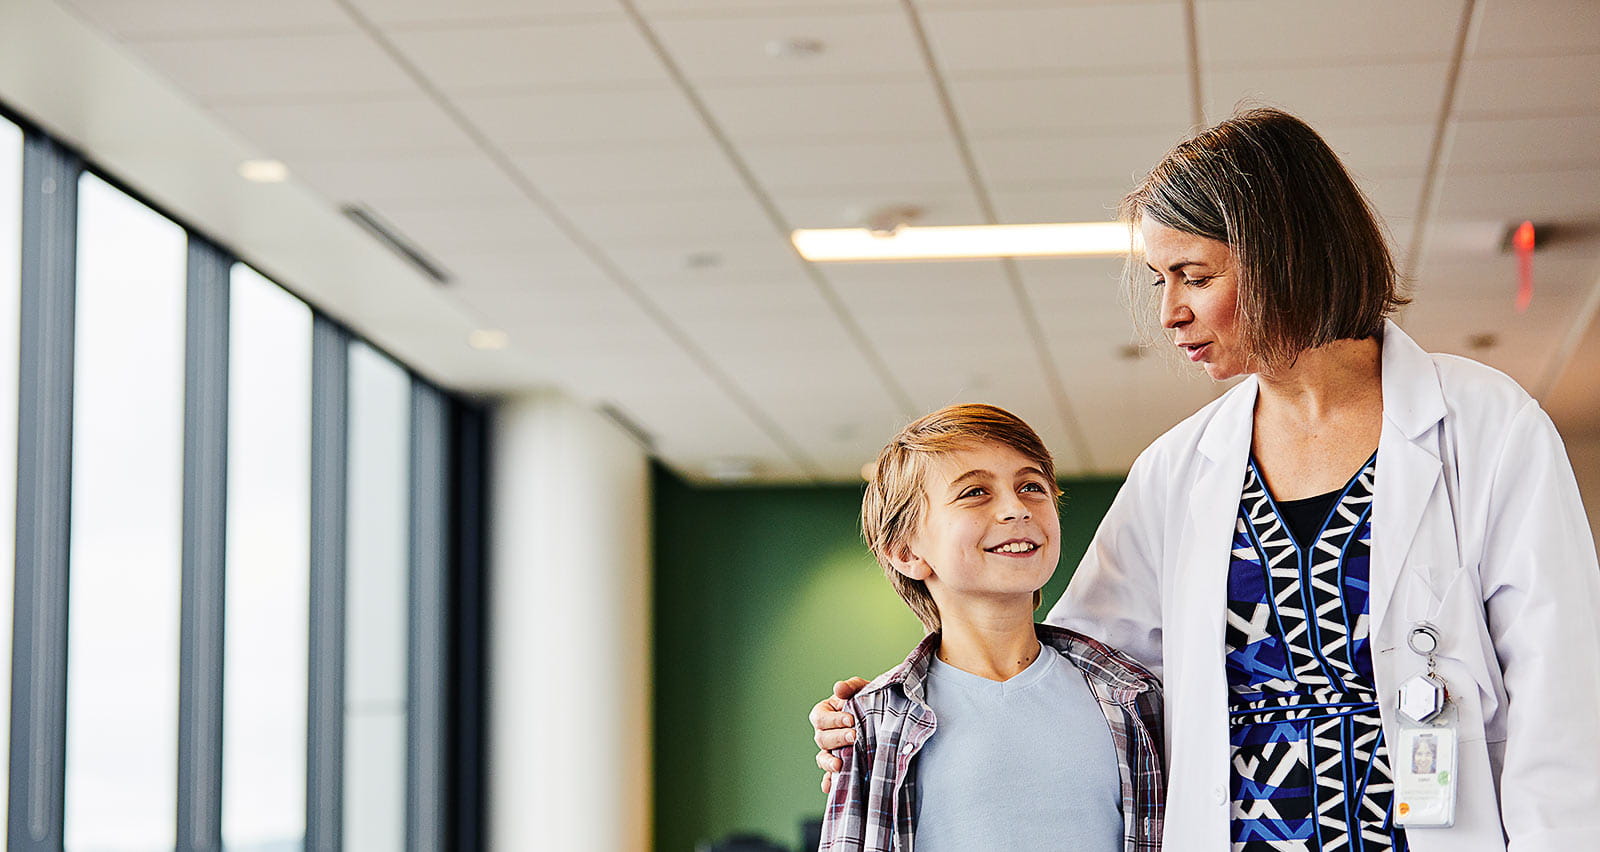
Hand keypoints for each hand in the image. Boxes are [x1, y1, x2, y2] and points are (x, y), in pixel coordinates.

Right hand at [811, 677, 867, 792]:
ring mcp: (832, 751)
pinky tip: (830, 787)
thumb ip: (851, 687)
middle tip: (854, 736)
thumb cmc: (872, 701)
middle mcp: (826, 733)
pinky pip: (830, 776)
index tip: (851, 719)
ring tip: (839, 765)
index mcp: (826, 713)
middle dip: (837, 738)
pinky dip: (828, 782)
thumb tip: (838, 688)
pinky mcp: (842, 765)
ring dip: (829, 762)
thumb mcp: (863, 689)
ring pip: (822, 758)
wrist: (888, 718)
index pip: (820, 717)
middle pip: (821, 739)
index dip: (832, 720)